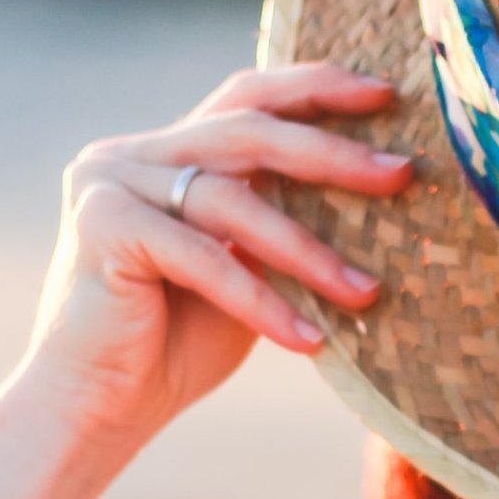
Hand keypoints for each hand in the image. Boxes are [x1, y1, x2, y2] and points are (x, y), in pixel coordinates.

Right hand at [20, 62, 413, 455]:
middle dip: (332, 152)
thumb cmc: (180, 344)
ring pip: (232, 198)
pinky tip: (308, 340)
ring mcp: (109, 181)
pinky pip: (202, 257)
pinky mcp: (101, 225)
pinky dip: (260, 300)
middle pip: (248, 131)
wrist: (97, 409)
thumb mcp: (249, 268)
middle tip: (401, 174)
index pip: (248, 99)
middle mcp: (132, 153)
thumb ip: (283, 220)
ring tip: (366, 293)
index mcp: (167, 151)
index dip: (317, 88)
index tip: (387, 96)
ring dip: (308, 250)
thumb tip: (378, 188)